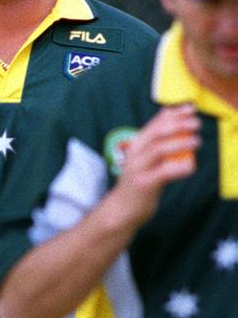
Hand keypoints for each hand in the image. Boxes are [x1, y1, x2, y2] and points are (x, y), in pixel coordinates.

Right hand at [106, 103, 199, 226]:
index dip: (172, 115)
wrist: (121, 209)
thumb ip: (158, 142)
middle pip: (155, 135)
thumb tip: (172, 117)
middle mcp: (135, 155)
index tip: (189, 108)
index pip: (154, 125)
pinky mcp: (143, 185)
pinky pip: (161, 173)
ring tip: (196, 141)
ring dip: (179, 144)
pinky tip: (190, 166)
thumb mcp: (146, 159)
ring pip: (158, 151)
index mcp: (137, 146)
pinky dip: (177, 169)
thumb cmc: (139, 182)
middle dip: (176, 125)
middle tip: (195, 123)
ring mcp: (137, 169)